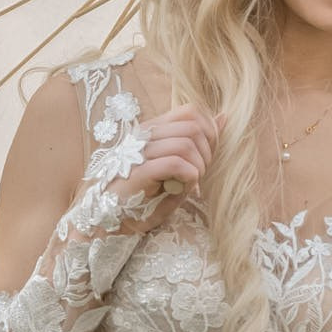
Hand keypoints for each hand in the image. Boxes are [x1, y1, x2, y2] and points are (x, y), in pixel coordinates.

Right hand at [106, 105, 220, 231]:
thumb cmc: (143, 194)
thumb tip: (224, 117)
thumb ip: (197, 141)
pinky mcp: (138, 172)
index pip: (191, 111)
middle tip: (200, 173)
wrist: (108, 219)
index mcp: (152, 128)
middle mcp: (144, 135)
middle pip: (193, 127)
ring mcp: (138, 152)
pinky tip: (184, 187)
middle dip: (208, 151)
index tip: (207, 156)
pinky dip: (189, 176)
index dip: (209, 131)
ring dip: (198, 166)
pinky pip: (175, 163)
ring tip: (192, 182)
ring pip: (186, 144)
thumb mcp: (175, 164)